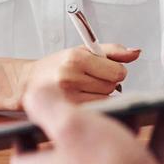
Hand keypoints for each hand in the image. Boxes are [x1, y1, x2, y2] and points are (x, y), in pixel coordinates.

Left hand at [9, 82, 163, 163]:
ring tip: (134, 103)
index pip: (23, 163)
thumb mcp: (69, 127)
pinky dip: (155, 132)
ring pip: (112, 151)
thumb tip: (32, 93)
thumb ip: (47, 107)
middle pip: (73, 152)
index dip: (22, 143)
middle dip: (84, 126)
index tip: (26, 127)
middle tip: (96, 104)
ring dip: (122, 126)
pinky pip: (146, 154)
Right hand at [18, 43, 139, 108]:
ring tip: (84, 90)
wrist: (28, 84)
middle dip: (106, 83)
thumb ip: (113, 51)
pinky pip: (96, 111)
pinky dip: (93, 107)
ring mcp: (67, 98)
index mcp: (76, 58)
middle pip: (112, 87)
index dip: (115, 71)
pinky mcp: (66, 112)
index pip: (118, 71)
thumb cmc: (57, 66)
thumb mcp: (83, 51)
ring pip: (106, 100)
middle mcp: (70, 77)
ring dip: (100, 96)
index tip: (106, 70)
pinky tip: (82, 101)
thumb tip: (136, 52)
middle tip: (90, 80)